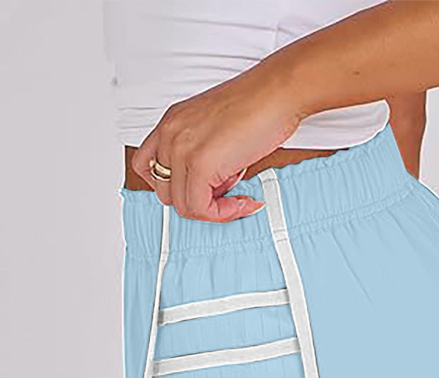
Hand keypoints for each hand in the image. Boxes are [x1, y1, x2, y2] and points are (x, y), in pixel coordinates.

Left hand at [131, 64, 301, 221]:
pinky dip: (223, 213)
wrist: (278, 91)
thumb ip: (203, 153)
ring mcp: (182, 148)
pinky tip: (242, 202)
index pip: (149, 167)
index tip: (202, 189)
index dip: (176, 186)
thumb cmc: (258, 104)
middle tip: (226, 192)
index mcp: (172, 123)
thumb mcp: (216, 127)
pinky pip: (201, 208)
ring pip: (182, 205)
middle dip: (197, 199)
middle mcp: (170, 133)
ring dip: (212, 210)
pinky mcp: (200, 164)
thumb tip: (210, 186)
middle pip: (165, 192)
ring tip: (236, 196)